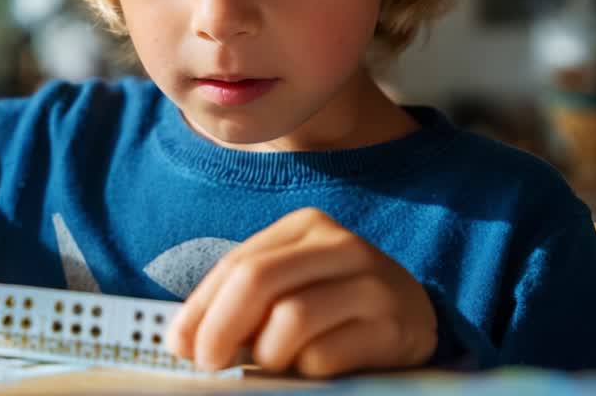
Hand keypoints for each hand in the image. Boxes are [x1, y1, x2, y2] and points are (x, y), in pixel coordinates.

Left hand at [166, 207, 436, 377]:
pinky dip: (307, 370)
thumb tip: (183, 340)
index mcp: (307, 226)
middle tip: (207, 363)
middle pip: (258, 280)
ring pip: (291, 317)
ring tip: (272, 363)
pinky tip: (314, 368)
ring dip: (267, 353)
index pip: (237, 264)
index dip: (200, 307)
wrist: (416, 320)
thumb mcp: (290, 289)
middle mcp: (341, 245)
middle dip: (220, 327)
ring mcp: (373, 283)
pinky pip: (327, 355)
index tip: (179, 344)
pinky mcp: (395, 327)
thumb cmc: (335, 308)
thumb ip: (241, 303)